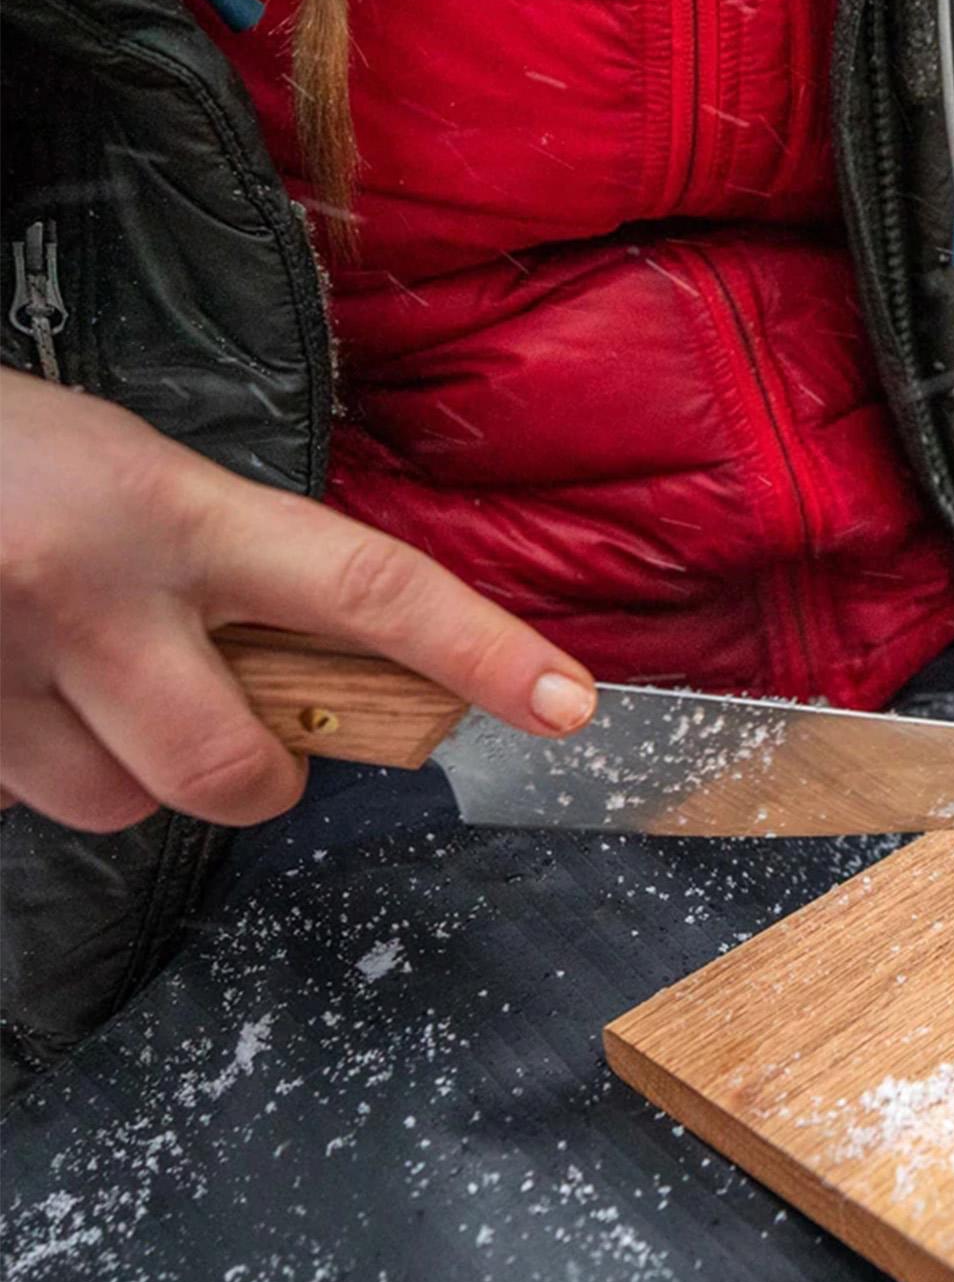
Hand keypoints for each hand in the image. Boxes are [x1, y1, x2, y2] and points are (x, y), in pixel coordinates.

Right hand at [0, 371, 595, 831]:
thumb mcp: (127, 474)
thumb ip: (221, 568)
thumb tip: (319, 673)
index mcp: (169, 510)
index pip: (367, 586)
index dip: (480, 650)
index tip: (570, 706)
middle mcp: (89, 597)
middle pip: (235, 772)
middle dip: (260, 780)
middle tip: (247, 739)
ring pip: (112, 808)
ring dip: (118, 772)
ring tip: (65, 680)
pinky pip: (13, 803)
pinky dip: (23, 765)